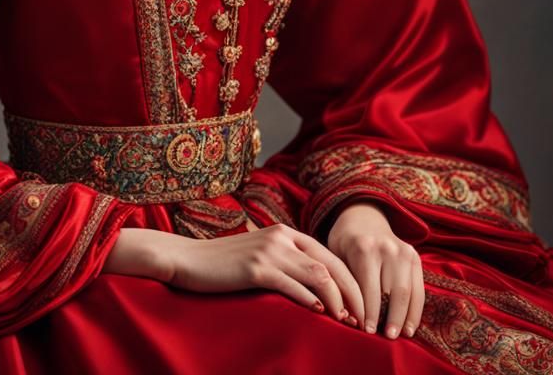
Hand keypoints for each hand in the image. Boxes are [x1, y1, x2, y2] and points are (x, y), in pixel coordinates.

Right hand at [103, 224, 362, 323]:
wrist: (188, 260)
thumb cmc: (224, 264)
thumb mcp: (259, 256)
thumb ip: (285, 263)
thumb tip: (314, 290)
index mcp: (284, 232)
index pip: (328, 255)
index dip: (348, 281)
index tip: (361, 305)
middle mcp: (281, 236)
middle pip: (329, 264)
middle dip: (352, 292)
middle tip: (363, 318)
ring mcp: (269, 250)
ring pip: (317, 274)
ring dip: (337, 300)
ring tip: (348, 321)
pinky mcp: (256, 268)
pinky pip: (292, 284)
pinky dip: (310, 299)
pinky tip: (320, 313)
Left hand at [326, 201, 423, 338]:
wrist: (362, 216)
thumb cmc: (344, 242)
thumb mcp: (335, 255)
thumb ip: (343, 281)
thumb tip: (347, 316)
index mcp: (364, 248)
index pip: (369, 289)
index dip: (370, 313)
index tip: (367, 332)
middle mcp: (387, 248)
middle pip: (392, 292)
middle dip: (390, 319)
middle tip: (386, 339)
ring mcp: (404, 251)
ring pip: (408, 292)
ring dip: (405, 317)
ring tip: (400, 335)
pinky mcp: (414, 256)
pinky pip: (419, 288)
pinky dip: (415, 309)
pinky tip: (410, 325)